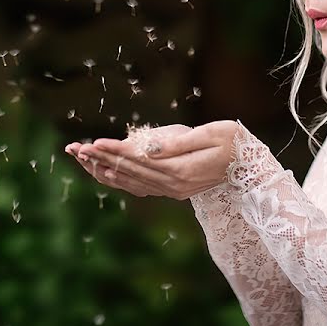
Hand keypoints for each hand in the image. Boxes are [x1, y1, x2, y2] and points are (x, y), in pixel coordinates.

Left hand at [64, 120, 239, 199]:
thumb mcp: (211, 135)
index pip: (138, 160)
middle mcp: (172, 185)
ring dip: (104, 170)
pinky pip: (139, 187)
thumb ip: (178, 143)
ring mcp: (172, 190)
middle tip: (74, 148)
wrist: (252, 168)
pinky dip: (119, 180)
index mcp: (179, 170)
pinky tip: (105, 173)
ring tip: (81, 159)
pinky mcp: (173, 189)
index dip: (113, 150)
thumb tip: (147, 146)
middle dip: (101, 158)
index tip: (91, 142)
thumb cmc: (234, 143)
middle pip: (129, 171)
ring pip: (130, 182)